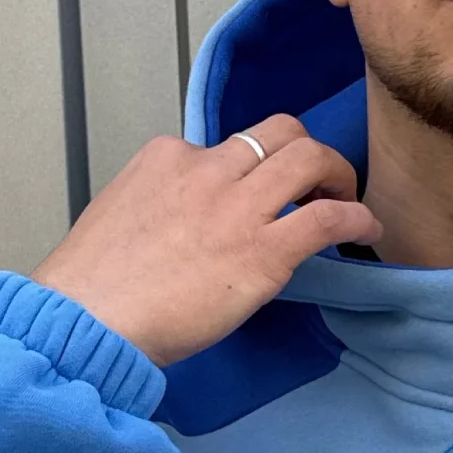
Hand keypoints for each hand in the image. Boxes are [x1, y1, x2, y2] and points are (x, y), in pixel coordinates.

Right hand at [31, 117, 379, 367]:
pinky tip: (365, 229)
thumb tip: (188, 220)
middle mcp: (206, 170)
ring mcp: (238, 208)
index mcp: (167, 158)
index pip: (224, 144)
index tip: (253, 197)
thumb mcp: (121, 214)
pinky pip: (327, 217)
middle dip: (306, 150)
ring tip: (345, 199)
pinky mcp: (264, 252)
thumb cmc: (93, 285)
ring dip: (337, 174)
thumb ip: (161, 203)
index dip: (248, 170)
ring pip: (309, 158)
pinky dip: (356, 217)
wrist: (88, 319)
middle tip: (317, 181)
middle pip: (278, 132)